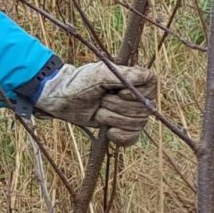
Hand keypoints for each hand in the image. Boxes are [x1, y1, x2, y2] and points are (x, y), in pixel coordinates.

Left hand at [34, 61, 156, 145]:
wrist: (62, 99)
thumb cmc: (80, 82)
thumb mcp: (100, 74)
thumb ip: (124, 75)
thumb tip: (148, 77)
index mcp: (133, 80)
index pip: (151, 87)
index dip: (136, 94)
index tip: (118, 92)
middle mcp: (135, 96)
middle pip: (143, 109)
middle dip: (118, 107)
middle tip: (101, 100)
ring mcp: (129, 112)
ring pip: (137, 124)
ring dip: (113, 119)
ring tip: (98, 111)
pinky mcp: (121, 127)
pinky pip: (132, 137)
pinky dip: (121, 137)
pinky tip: (109, 132)